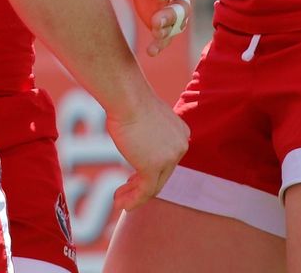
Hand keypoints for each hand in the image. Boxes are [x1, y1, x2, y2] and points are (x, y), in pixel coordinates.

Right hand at [105, 89, 189, 211]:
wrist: (127, 97)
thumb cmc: (130, 101)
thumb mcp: (147, 118)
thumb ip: (150, 135)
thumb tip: (140, 145)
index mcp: (181, 134)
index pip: (167, 161)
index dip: (150, 173)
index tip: (132, 178)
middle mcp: (181, 146)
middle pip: (162, 175)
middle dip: (141, 185)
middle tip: (124, 191)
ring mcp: (170, 158)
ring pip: (153, 186)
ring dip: (134, 196)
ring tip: (119, 201)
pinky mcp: (154, 166)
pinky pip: (145, 191)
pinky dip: (132, 200)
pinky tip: (119, 203)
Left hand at [127, 0, 191, 55]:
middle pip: (182, 9)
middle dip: (171, 16)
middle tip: (156, 21)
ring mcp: (172, 10)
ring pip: (176, 26)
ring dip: (167, 32)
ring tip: (155, 35)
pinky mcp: (162, 21)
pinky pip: (165, 36)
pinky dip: (160, 45)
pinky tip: (151, 51)